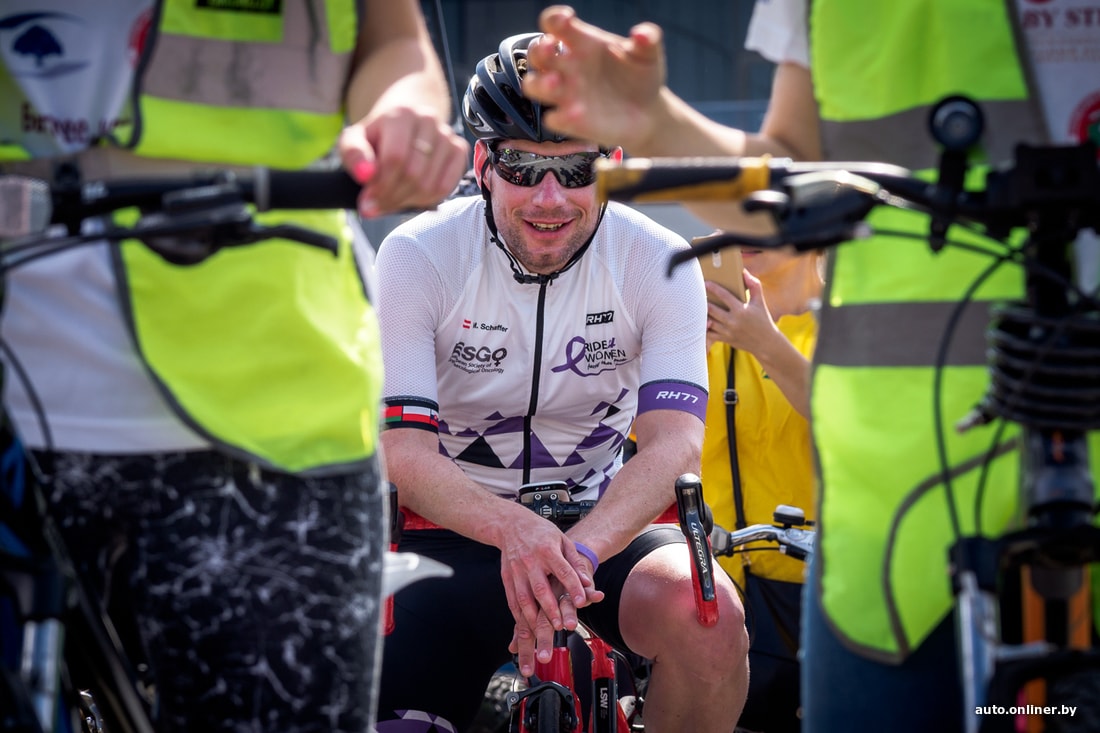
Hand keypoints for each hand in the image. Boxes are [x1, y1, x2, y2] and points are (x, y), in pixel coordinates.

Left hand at [338, 105, 468, 218]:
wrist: (405, 121)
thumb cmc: (378, 136)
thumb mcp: (354, 140)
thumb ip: (353, 154)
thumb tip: (366, 174)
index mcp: (401, 114)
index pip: (396, 158)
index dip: (381, 185)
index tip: (367, 201)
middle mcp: (428, 120)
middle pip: (414, 174)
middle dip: (392, 197)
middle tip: (377, 206)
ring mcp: (447, 135)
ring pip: (430, 184)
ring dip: (408, 202)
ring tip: (392, 202)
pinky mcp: (459, 149)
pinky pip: (447, 186)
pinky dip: (428, 200)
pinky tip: (412, 199)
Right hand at [498, 516, 602, 660]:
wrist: (511, 524)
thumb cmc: (540, 532)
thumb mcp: (562, 540)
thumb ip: (575, 562)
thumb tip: (587, 582)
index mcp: (548, 550)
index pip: (563, 571)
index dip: (573, 587)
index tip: (582, 602)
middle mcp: (530, 561)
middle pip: (541, 588)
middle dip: (550, 609)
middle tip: (560, 625)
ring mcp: (516, 570)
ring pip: (524, 598)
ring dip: (532, 617)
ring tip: (541, 630)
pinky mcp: (507, 577)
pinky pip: (512, 599)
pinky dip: (518, 614)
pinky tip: (525, 624)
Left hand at [508, 584, 600, 677]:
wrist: (550, 552)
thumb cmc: (544, 584)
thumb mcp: (532, 605)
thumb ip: (523, 627)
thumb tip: (511, 647)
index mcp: (531, 606)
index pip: (525, 631)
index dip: (525, 651)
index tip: (526, 670)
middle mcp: (544, 597)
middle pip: (542, 621)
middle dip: (543, 640)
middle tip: (544, 657)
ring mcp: (560, 586)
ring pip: (563, 602)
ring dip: (568, 614)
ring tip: (570, 625)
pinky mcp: (575, 575)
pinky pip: (584, 584)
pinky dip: (590, 592)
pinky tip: (596, 597)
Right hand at [524, 5, 666, 150]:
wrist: (648, 113)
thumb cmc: (641, 78)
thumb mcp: (648, 55)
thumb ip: (648, 40)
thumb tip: (641, 33)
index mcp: (582, 44)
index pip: (556, 24)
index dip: (555, 18)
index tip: (566, 19)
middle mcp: (569, 67)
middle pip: (537, 54)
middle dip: (539, 50)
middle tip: (551, 48)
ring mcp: (567, 94)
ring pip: (534, 86)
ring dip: (539, 83)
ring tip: (555, 82)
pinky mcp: (570, 121)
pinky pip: (554, 119)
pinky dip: (560, 116)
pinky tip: (577, 113)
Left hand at [705, 269, 778, 351]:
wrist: (766, 343)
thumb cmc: (763, 319)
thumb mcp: (760, 302)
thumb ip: (754, 285)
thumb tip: (744, 272)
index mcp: (741, 310)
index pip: (724, 296)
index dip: (713, 288)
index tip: (706, 283)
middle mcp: (733, 321)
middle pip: (711, 309)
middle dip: (703, 301)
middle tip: (697, 295)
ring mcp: (728, 331)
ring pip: (708, 321)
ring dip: (702, 314)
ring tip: (696, 306)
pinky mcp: (725, 339)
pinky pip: (709, 333)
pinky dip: (703, 327)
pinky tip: (700, 320)